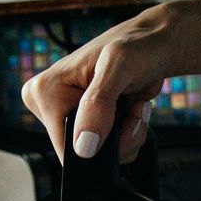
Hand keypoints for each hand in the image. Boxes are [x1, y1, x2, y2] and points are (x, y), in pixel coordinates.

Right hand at [21, 5, 174, 162]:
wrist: (156, 45)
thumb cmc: (137, 45)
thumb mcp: (119, 66)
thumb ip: (99, 103)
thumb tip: (83, 147)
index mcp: (44, 90)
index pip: (64, 148)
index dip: (98, 143)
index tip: (119, 112)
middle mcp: (50, 105)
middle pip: (83, 155)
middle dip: (117, 138)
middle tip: (131, 107)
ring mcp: (71, 116)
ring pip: (101, 156)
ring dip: (128, 135)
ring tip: (133, 104)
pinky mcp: (88, 123)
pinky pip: (112, 151)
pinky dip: (131, 134)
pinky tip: (133, 108)